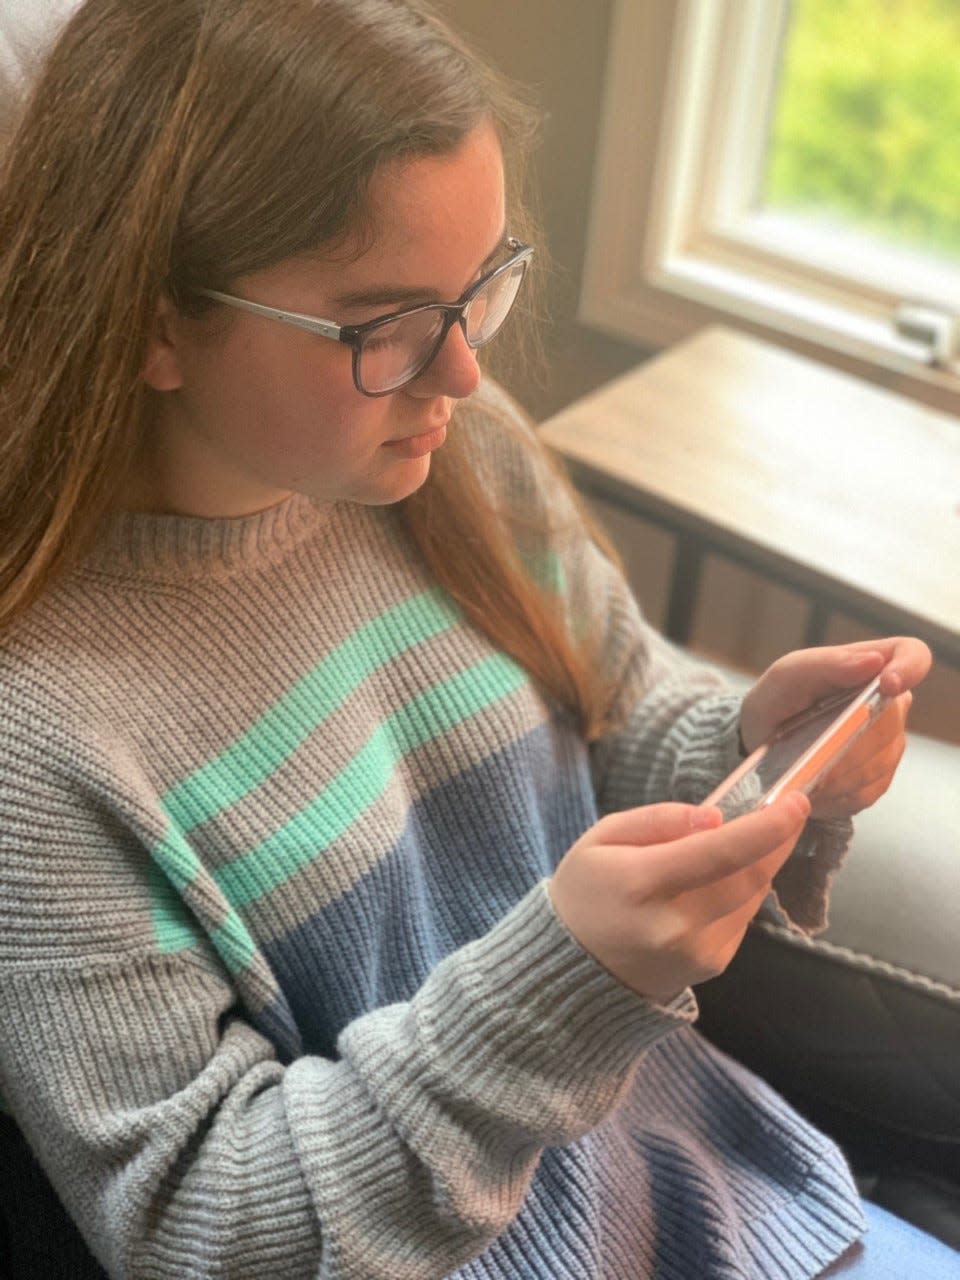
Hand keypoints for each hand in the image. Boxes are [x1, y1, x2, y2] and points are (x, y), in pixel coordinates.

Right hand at [548, 794, 809, 1003]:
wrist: (572, 971)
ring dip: (762, 863)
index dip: (766, 827)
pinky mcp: (710, 966)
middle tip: (791, 809)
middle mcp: (676, 923)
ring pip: (752, 896)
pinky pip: (742, 917)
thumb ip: (657, 820)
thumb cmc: (584, 892)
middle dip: (778, 840)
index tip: (796, 802)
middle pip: (749, 875)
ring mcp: (697, 951)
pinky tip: (720, 880)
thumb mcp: (600, 838)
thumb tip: (715, 819)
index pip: (720, 852)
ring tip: (751, 839)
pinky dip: (743, 890)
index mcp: (642, 884)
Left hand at [739, 637, 931, 820]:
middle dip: (848, 740)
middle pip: (889, 724)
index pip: (913, 657)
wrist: (758, 743)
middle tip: (810, 748)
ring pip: (877, 763)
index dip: (909, 669)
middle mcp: (890, 704)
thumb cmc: (777, 699)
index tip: (886, 686)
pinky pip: (865, 791)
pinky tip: (812, 786)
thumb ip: (829, 664)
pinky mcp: (877, 780)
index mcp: (874, 665)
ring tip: (804, 769)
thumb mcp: (789, 674)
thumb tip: (874, 662)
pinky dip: (833, 793)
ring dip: (836, 771)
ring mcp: (889, 743)